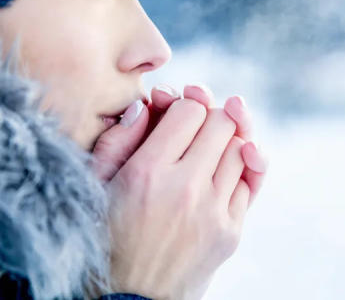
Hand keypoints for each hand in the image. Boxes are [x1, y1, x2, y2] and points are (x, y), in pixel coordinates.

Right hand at [90, 85, 267, 298]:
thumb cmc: (104, 238)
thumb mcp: (94, 186)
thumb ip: (117, 139)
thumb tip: (147, 105)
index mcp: (146, 173)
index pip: (191, 110)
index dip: (184, 105)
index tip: (174, 115)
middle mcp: (185, 190)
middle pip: (223, 122)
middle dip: (210, 116)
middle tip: (196, 125)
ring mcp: (213, 213)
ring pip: (242, 148)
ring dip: (227, 140)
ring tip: (209, 147)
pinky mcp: (230, 233)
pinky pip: (250, 181)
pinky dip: (241, 168)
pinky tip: (225, 168)